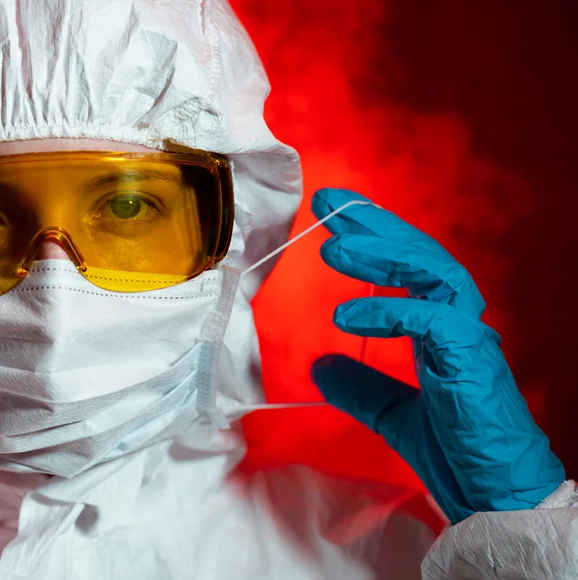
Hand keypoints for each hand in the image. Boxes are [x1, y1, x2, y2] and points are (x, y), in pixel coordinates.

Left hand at [308, 187, 563, 523]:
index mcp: (441, 329)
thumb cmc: (455, 452)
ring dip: (381, 256)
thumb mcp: (390, 412)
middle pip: (420, 254)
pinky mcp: (472, 358)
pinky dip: (389, 312)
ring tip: (334, 250)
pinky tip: (347, 317)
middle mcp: (458, 323)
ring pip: (433, 272)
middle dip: (373, 225)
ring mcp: (470, 337)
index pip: (407, 267)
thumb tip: (320, 367)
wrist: (492, 495)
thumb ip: (360, 386)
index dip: (372, 236)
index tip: (332, 216)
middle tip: (328, 203)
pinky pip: (432, 319)